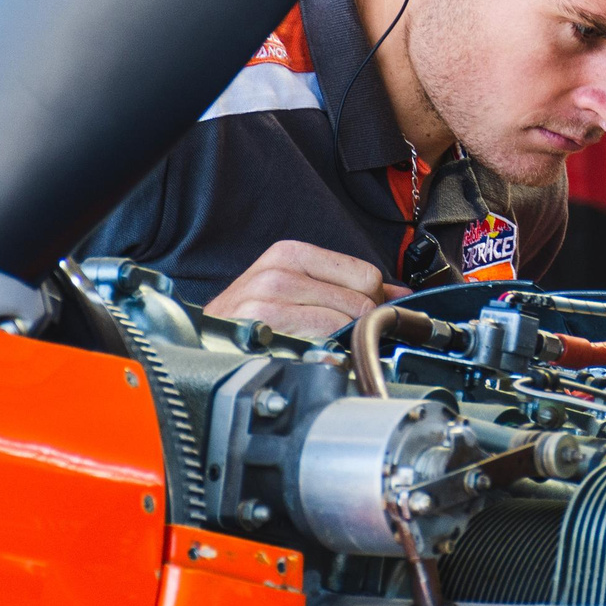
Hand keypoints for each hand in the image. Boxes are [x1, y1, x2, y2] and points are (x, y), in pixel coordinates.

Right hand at [207, 240, 409, 339]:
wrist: (207, 338)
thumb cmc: (252, 314)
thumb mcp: (294, 285)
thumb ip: (345, 284)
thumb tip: (398, 293)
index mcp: (291, 253)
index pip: (365, 274)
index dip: (374, 298)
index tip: (365, 312)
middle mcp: (281, 271)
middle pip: (361, 298)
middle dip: (362, 321)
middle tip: (343, 333)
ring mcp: (272, 299)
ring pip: (347, 320)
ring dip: (345, 338)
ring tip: (322, 342)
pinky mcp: (267, 327)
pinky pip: (324, 339)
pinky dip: (328, 350)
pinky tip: (311, 351)